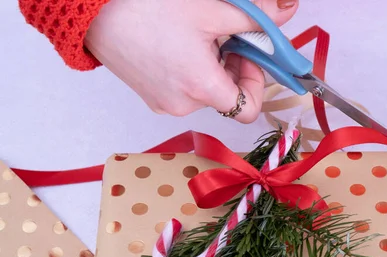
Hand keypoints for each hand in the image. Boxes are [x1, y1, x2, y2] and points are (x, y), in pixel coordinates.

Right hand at [84, 0, 297, 121]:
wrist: (93, 11)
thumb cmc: (148, 9)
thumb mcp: (212, 9)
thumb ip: (256, 18)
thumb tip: (286, 12)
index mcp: (202, 89)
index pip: (249, 109)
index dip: (258, 82)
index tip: (250, 54)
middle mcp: (184, 106)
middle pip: (227, 97)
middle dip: (234, 65)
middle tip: (223, 33)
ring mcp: (165, 104)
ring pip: (206, 91)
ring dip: (212, 66)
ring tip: (195, 34)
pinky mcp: (151, 97)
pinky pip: (184, 90)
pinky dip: (191, 70)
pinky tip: (178, 43)